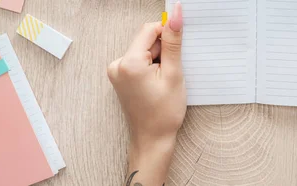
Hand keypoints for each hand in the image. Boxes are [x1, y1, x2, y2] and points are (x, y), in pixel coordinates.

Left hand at [107, 2, 183, 184]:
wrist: (152, 139)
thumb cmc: (163, 113)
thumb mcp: (173, 74)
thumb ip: (173, 42)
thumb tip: (175, 16)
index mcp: (128, 63)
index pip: (149, 30)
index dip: (168, 34)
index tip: (179, 47)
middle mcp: (117, 65)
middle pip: (146, 41)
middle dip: (163, 51)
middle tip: (172, 72)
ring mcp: (117, 72)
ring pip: (144, 51)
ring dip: (158, 60)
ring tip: (165, 81)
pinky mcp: (121, 78)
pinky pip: (139, 62)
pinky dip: (152, 67)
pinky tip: (158, 83)